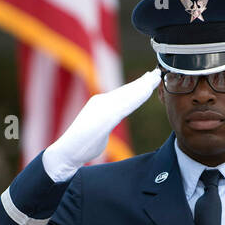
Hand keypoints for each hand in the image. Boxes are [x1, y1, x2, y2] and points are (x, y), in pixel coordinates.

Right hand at [41, 70, 160, 181]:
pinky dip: (139, 97)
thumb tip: (108, 125)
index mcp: (100, 104)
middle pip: (127, 90)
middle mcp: (102, 101)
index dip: (136, 86)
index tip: (148, 80)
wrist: (68, 151)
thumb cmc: (83, 146)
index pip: (122, 94)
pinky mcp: (107, 116)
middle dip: (142, 82)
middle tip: (156, 72)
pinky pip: (127, 104)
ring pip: (128, 94)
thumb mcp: (99, 131)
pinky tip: (148, 91)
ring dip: (143, 85)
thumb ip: (106, 123)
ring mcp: (104, 107)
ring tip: (155, 77)